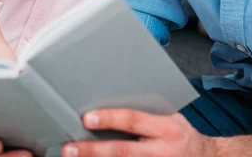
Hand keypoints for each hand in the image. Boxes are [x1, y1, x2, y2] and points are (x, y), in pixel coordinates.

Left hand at [62, 109, 217, 156]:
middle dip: (93, 151)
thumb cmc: (181, 134)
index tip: (87, 118)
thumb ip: (146, 113)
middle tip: (69, 148)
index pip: (133, 120)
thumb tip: (112, 101)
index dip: (109, 118)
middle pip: (122, 152)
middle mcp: (162, 152)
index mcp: (166, 128)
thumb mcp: (169, 117)